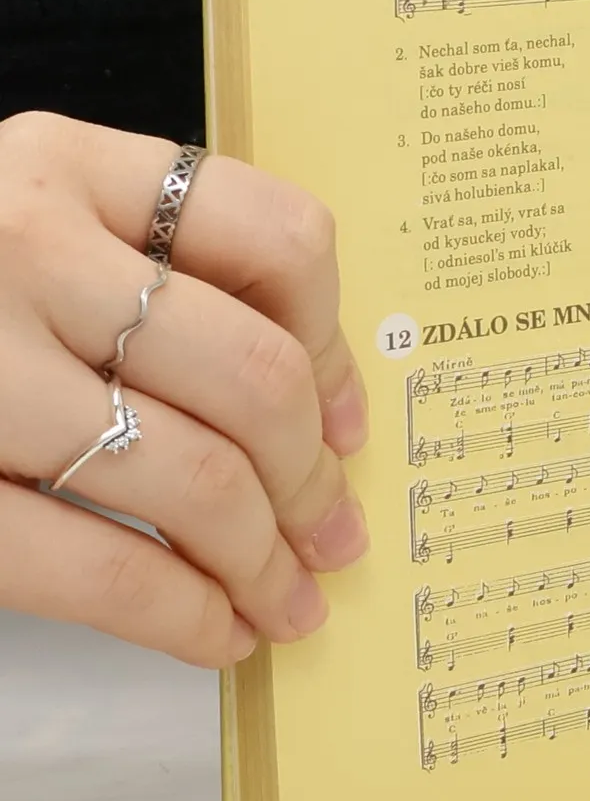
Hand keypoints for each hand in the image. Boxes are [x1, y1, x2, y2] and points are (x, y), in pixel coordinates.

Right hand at [0, 113, 369, 666]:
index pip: (278, 237)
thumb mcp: (38, 228)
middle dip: (314, 480)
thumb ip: (162, 275)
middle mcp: (18, 244)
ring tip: (290, 602)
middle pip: (253, 376)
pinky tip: (219, 636)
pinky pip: (98, 569)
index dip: (337, 347)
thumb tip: (329, 412)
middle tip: (336, 538)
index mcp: (63, 164)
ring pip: (193, 477)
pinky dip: (184, 616)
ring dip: (265, 562)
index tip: (347, 424)